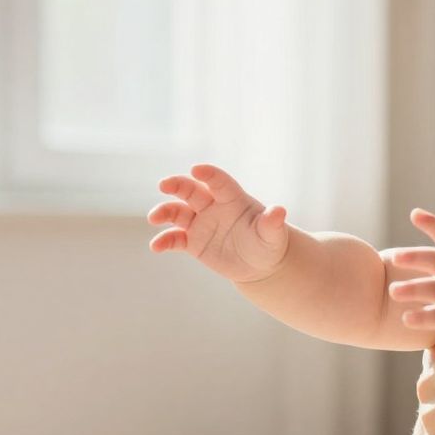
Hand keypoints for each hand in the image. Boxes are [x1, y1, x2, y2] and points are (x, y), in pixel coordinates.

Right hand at [147, 164, 291, 283]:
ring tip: (154, 218)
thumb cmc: (268, 243)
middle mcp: (212, 206)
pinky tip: (156, 246)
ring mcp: (200, 223)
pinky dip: (164, 241)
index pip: (218, 181)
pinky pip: (175, 238)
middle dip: (176, 185)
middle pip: (191, 190)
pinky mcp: (192, 241)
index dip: (208, 174)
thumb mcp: (273, 235)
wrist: (259, 265)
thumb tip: (279, 211)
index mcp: (232, 198)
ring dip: (164, 212)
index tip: (195, 169)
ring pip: (177, 211)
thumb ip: (273, 222)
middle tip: (163, 185)